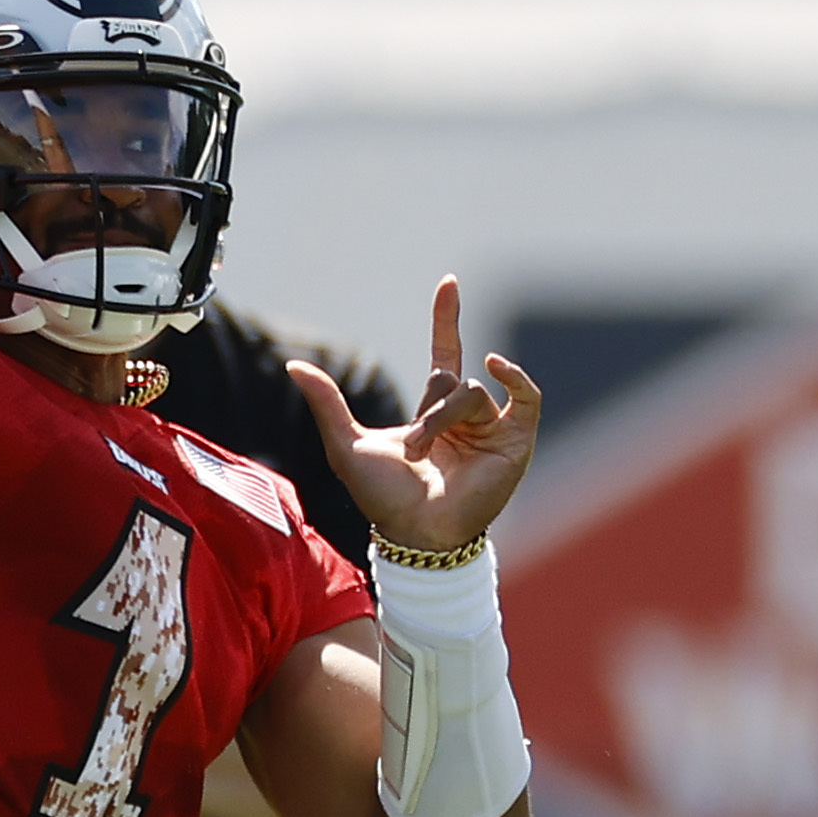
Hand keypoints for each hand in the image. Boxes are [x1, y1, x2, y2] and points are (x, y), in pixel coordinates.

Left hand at [287, 276, 539, 553]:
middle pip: (451, 380)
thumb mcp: (346, 444)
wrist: (417, 533)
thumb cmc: (382, 498)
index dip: (447, 318)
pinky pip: (526, 397)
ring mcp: (492, 429)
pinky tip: (497, 366)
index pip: (445, 352)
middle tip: (412, 451)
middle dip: (429, 411)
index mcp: (433, 412)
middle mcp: (465, 416)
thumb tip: (292, 364)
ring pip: (472, 392)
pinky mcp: (515, 443)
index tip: (448, 283)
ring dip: (444, 420)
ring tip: (428, 454)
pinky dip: (516, 378)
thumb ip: (326, 403)